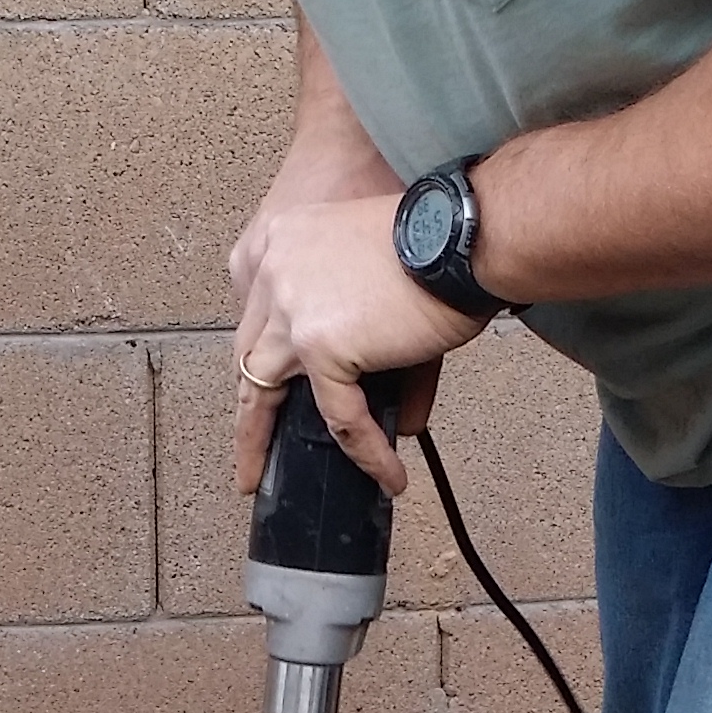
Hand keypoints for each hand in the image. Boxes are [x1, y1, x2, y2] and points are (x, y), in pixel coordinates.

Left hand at [229, 192, 482, 496]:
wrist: (465, 236)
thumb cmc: (439, 244)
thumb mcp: (384, 285)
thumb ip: (375, 348)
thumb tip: (398, 420)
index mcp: (284, 243)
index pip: (256, 315)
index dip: (256, 361)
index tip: (259, 391)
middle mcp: (276, 270)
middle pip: (248, 355)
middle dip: (247, 411)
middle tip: (250, 450)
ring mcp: (293, 307)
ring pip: (265, 390)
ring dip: (261, 442)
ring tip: (264, 476)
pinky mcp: (320, 343)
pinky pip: (338, 416)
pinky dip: (366, 450)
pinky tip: (387, 472)